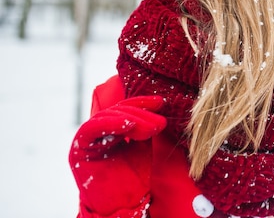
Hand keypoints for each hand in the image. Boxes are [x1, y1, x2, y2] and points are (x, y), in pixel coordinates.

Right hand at [69, 96, 166, 216]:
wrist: (122, 206)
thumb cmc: (133, 179)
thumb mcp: (143, 146)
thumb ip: (145, 128)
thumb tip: (156, 108)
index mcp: (111, 130)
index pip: (125, 108)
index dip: (142, 103)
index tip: (160, 102)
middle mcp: (97, 132)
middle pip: (117, 111)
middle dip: (140, 113)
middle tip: (159, 122)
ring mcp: (87, 140)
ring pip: (106, 117)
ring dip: (130, 118)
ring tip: (150, 127)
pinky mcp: (78, 150)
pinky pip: (91, 129)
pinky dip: (110, 123)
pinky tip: (128, 124)